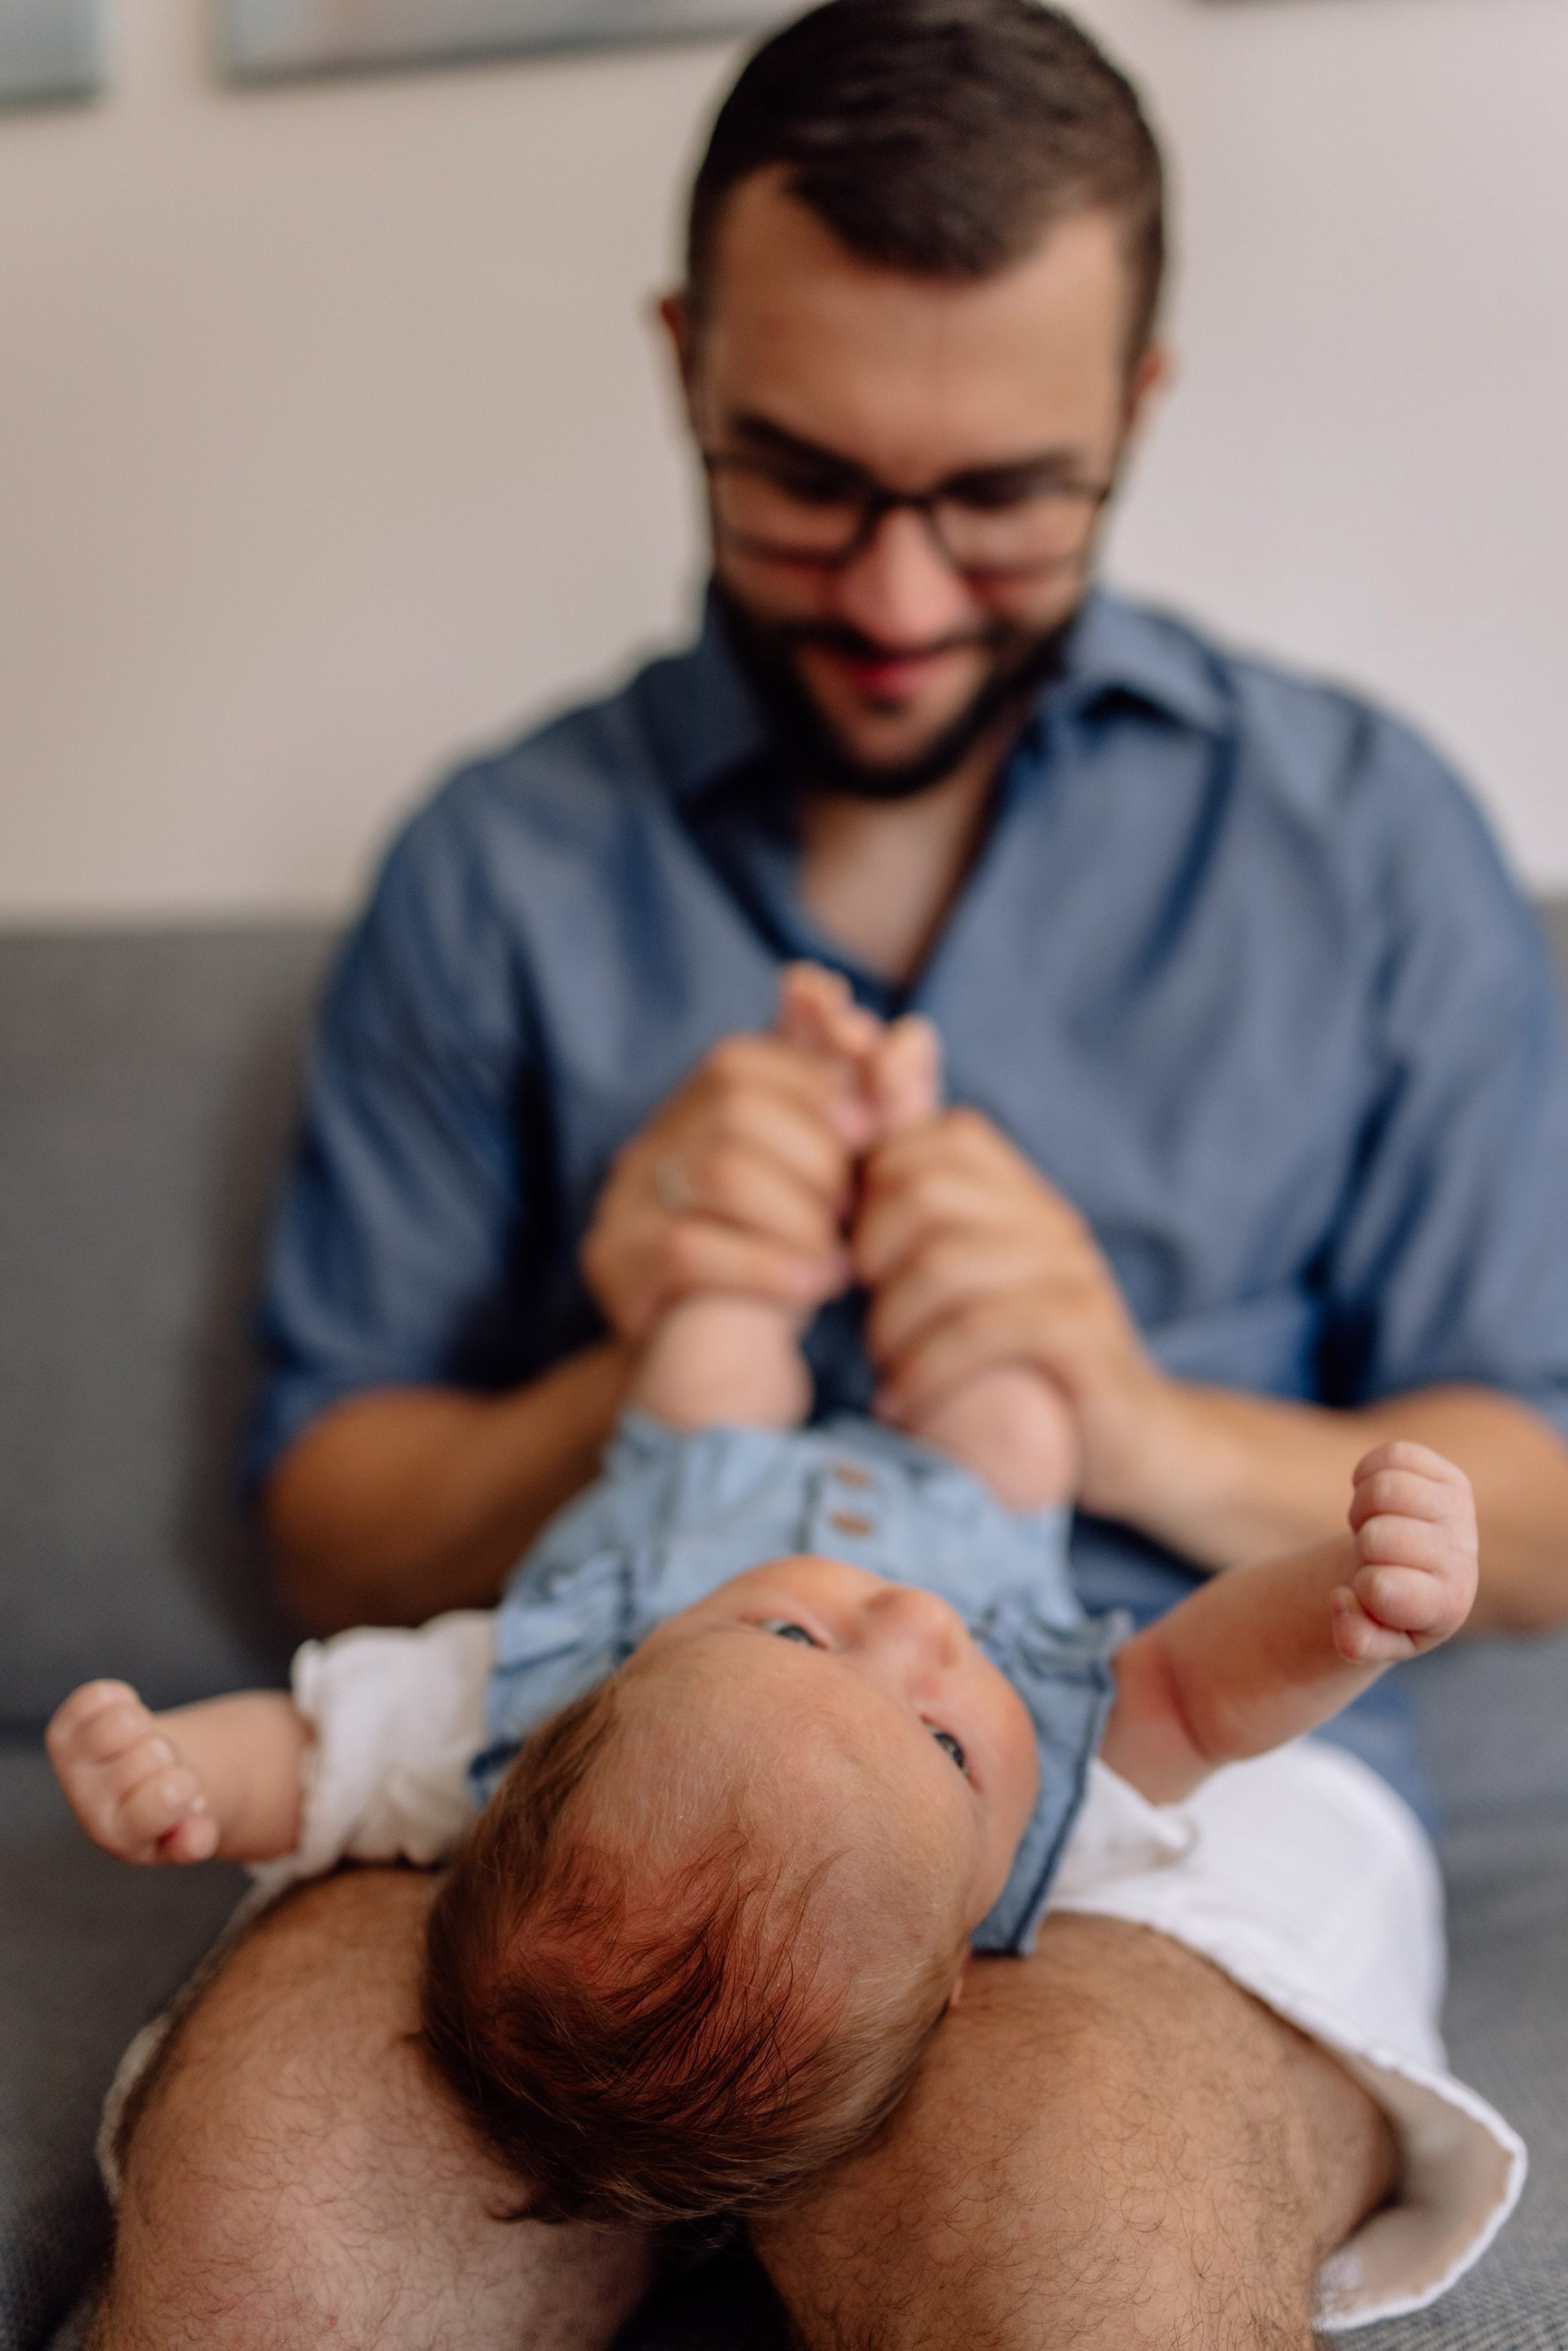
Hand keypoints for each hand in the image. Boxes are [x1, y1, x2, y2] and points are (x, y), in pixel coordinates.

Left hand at [46, 1680, 218, 1863]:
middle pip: (152, 1753)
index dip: (182, 1786)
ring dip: (146, 1726)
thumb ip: (194, 1839)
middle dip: (170, 1754)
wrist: (131, 1785)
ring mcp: (71, 1766)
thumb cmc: (164, 1808)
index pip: (156, 1804)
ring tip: (143, 1745)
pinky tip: (125, 1726)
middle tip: (163, 1767)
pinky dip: (122, 1699)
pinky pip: (98, 1697)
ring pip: (122, 1722)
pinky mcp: (63, 1733)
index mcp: (122, 1834)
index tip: (186, 1786)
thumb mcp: (186, 1831)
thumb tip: (195, 1838)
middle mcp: (89, 1803)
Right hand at [581, 1029, 874, 1342]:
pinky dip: (767, 1264)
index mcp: (694, 1108)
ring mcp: (621, 1201)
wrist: (721, 1372)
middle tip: (855, 1210)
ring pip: (721, 1173)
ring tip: (837, 1260)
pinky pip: (693, 1247)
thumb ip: (865, 1101)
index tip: (872, 1127)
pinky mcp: (614, 1264)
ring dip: (799, 1216)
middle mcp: (648, 1143)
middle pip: (735, 1109)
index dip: (815, 1080)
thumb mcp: (833, 1180)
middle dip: (815, 1159)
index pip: (744, 1059)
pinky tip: (809, 1288)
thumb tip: (894, 1022)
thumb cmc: (787, 1259)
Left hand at [855, 1108, 1165, 1515]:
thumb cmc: (1016, 1352)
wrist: (1123, 1436)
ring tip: (883, 1365)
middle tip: (858, 1312)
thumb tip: (901, 1037)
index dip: (866, 1189)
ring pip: (943, 1265)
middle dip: (868, 1254)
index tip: (846, 1253)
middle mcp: (1050, 1219)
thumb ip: (923, 1170)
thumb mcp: (960, 1264)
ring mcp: (1072, 1274)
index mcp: (1019, 1191)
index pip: (926, 1138)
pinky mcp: (1081, 1337)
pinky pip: (980, 1330)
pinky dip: (924, 1369)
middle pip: (923, 1193)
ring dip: (890, 1325)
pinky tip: (901, 1402)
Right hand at [1331, 1442, 1478, 1662]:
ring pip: (1385, 1489)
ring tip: (1374, 1528)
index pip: (1383, 1589)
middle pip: (1378, 1537)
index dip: (1360, 1589)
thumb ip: (1354, 1638)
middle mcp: (1462, 1555)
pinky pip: (1394, 1455)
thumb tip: (1341, 1597)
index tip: (1371, 1591)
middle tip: (1373, 1559)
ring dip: (1362, 1510)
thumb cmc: (1389, 1612)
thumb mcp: (1371, 1639)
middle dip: (1361, 1549)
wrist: (1419, 1573)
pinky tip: (1378, 1501)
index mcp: (1447, 1604)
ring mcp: (1458, 1511)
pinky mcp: (1448, 1476)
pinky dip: (1367, 1475)